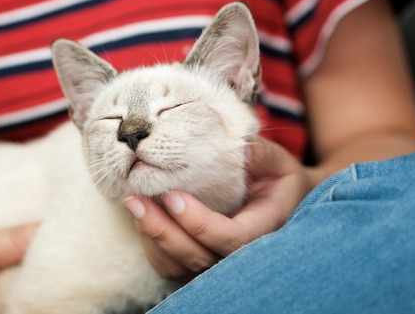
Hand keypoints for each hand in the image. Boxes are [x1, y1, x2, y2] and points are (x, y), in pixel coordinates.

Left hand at [123, 137, 319, 278]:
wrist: (281, 200)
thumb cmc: (278, 178)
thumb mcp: (278, 162)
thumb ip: (261, 154)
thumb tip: (242, 148)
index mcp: (263, 230)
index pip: (231, 239)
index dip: (200, 223)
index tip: (173, 196)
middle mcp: (239, 254)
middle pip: (199, 258)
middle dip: (164, 231)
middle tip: (137, 199)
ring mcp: (216, 259)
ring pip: (179, 265)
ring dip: (152, 238)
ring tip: (133, 203)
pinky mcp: (198, 258)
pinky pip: (169, 264)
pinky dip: (151, 244)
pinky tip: (140, 214)